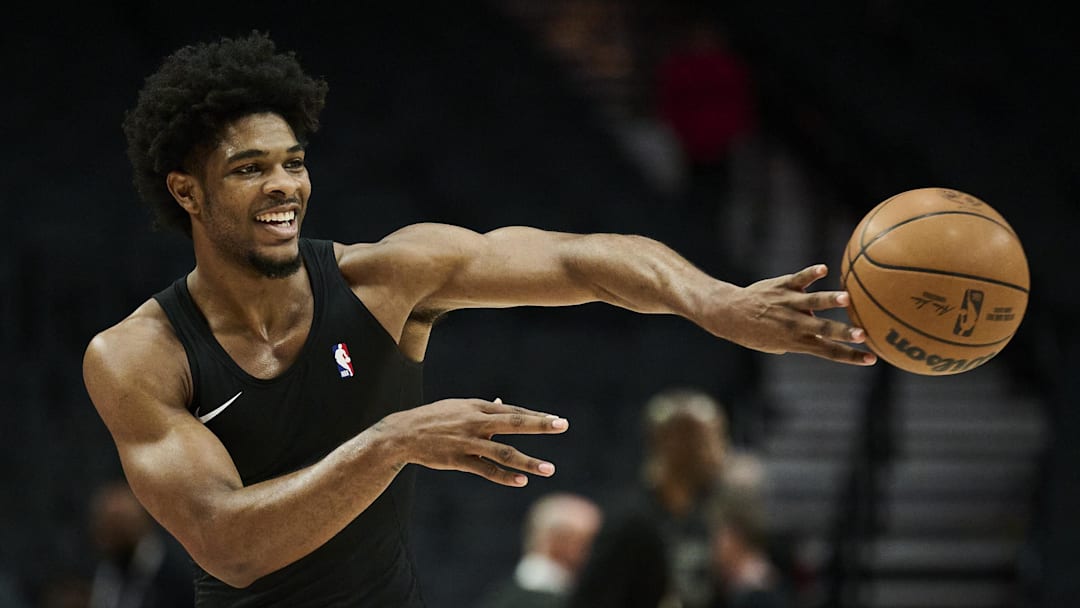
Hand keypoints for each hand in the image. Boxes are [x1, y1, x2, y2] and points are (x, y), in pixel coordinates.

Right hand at [376, 398, 567, 486]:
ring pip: (503, 452)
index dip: (536, 416)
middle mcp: (475, 422)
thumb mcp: (458, 408)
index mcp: (477, 407)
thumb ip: (483, 408)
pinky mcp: (458, 460)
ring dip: (528, 461)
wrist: (402, 434)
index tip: (557, 421)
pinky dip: (504, 476)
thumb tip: (503, 403)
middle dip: (540, 424)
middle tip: (563, 425)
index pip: (513, 411)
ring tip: (550, 469)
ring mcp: (467, 442)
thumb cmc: (434, 419)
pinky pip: (486, 470)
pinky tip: (521, 482)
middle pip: (514, 423)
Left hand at [710, 264, 876, 364]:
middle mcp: (794, 324)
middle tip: (863, 334)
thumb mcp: (779, 345)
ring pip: (812, 302)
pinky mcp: (782, 286)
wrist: (730, 314)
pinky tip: (823, 269)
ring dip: (829, 300)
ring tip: (846, 298)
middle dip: (844, 332)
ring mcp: (788, 303)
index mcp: (796, 341)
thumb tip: (825, 335)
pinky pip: (798, 279)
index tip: (872, 359)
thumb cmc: (757, 332)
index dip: (850, 356)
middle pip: (824, 329)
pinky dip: (810, 274)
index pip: (828, 351)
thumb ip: (803, 341)